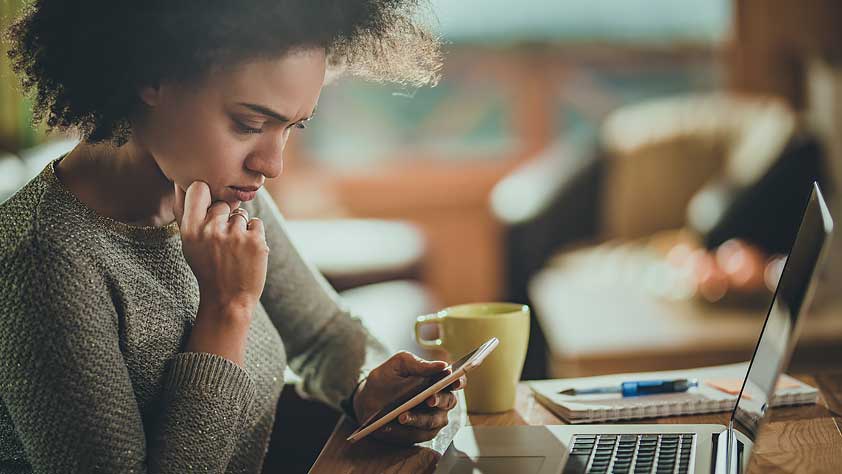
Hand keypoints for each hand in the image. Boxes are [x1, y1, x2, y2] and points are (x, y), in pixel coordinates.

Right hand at [173, 181, 268, 313]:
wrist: (227, 300)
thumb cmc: (207, 268)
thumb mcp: (189, 243)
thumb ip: (186, 214)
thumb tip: (182, 181)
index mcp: (190, 230)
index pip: (199, 188)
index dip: (206, 193)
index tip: (208, 205)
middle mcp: (211, 230)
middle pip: (223, 203)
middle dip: (225, 218)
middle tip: (222, 243)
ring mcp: (235, 235)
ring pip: (241, 214)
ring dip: (241, 229)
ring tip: (234, 251)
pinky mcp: (255, 241)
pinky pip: (256, 223)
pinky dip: (254, 235)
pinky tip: (246, 253)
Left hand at [353, 351, 466, 444]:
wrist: (366, 401)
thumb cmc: (385, 380)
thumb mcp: (397, 365)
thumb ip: (418, 364)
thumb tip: (442, 365)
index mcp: (437, 381)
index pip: (456, 380)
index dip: (459, 381)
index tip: (455, 381)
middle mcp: (439, 401)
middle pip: (448, 401)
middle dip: (439, 400)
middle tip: (428, 399)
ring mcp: (432, 419)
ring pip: (434, 421)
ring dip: (419, 419)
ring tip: (402, 416)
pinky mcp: (420, 434)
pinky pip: (418, 435)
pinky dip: (405, 431)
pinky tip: (391, 426)